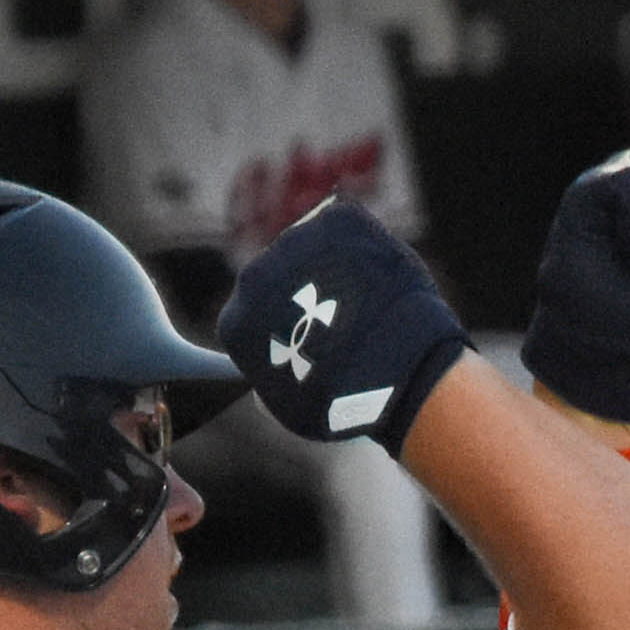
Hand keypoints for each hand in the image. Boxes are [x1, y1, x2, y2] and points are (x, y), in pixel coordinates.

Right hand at [218, 197, 466, 451]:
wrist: (394, 369)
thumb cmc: (342, 403)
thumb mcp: (289, 409)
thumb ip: (268, 384)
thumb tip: (262, 380)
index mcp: (236, 321)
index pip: (256, 315)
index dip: (288, 326)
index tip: (317, 341)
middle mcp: (254, 275)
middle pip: (280, 277)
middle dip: (308, 292)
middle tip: (347, 317)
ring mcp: (294, 241)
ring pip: (314, 249)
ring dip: (337, 266)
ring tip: (371, 299)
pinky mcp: (337, 220)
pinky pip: (349, 228)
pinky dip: (366, 245)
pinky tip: (382, 275)